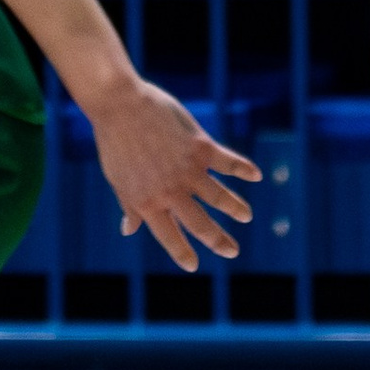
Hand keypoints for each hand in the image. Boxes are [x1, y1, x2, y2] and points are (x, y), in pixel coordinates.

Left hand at [91, 78, 260, 271]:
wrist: (118, 104)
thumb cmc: (114, 141)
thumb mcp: (116, 178)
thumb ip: (129, 205)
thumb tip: (128, 230)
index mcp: (147, 201)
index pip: (168, 235)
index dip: (181, 252)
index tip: (192, 265)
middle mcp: (171, 191)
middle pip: (200, 224)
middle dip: (218, 240)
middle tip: (232, 251)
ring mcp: (188, 170)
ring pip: (220, 197)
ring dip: (235, 208)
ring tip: (245, 216)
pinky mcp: (200, 148)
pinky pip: (228, 162)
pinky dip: (243, 169)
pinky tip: (255, 174)